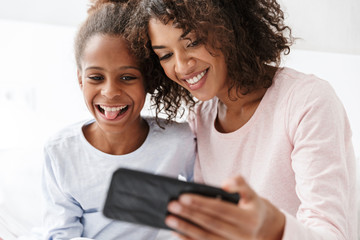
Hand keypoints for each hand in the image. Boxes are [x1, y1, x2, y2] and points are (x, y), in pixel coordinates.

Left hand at [165, 176, 284, 239]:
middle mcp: (243, 236)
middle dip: (189, 214)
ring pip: (206, 238)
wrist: (264, 229)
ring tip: (170, 219)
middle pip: (211, 224)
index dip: (202, 203)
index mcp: (249, 219)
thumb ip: (240, 183)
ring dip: (186, 229)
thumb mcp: (251, 193)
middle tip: (171, 205)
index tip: (183, 196)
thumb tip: (225, 184)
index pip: (221, 209)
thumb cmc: (251, 206)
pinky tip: (176, 233)